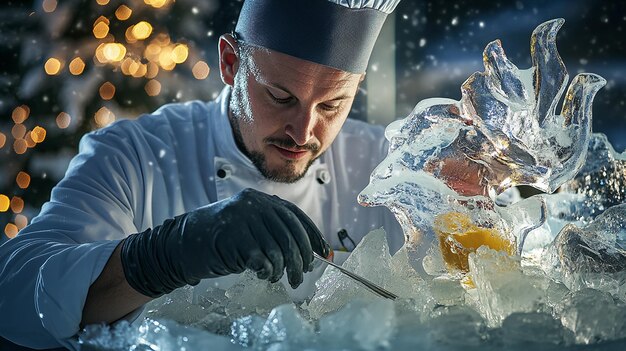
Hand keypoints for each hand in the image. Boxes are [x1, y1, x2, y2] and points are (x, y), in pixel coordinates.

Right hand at [121, 188, 329, 296]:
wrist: (182, 244)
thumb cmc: (221, 238)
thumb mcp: (250, 226)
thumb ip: (273, 230)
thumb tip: (308, 251)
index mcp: (262, 199)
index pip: (296, 217)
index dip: (313, 237)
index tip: (323, 254)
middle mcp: (254, 205)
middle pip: (290, 235)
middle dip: (300, 260)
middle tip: (300, 277)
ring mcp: (243, 219)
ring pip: (278, 250)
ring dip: (283, 269)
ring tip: (277, 278)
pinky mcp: (233, 237)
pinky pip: (262, 259)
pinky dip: (267, 271)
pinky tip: (262, 274)